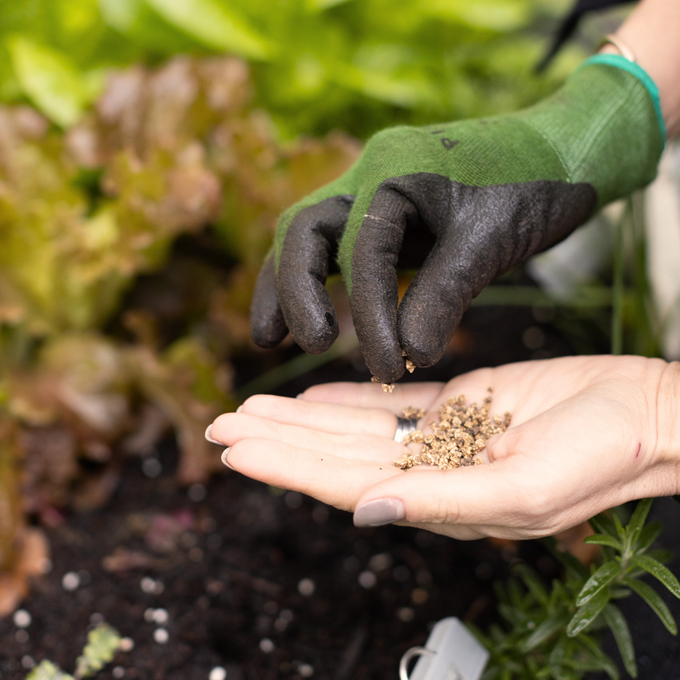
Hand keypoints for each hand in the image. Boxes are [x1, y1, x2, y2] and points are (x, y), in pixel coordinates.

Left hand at [209, 356, 679, 539]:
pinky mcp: (457, 401)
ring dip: (299, 418)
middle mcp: (430, 470)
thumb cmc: (597, 458)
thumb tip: (364, 512)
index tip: (233, 450)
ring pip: (353, 425)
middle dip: (276, 440)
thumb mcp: (522, 489)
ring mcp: (440, 435)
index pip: (343, 482)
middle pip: (335, 453)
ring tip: (248, 409)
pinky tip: (310, 396)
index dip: (286, 466)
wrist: (641, 414)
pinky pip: (389, 401)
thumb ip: (440, 503)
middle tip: (217, 426)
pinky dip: (347, 398)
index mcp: (439, 500)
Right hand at [250, 58, 663, 383]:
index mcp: (395, 168)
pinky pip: (336, 246)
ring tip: (270, 338)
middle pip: (304, 230)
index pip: (361, 250)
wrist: (561, 152)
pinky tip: (312, 316)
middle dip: (296, 291)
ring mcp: (371, 189)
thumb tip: (405, 353)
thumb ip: (443, 293)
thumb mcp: (490, 240)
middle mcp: (370, 172)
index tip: (386, 366)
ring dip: (288, 287)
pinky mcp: (383, 213)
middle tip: (305, 345)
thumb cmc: (534, 185)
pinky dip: (319, 282)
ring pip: (307, 237)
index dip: (368, 314)